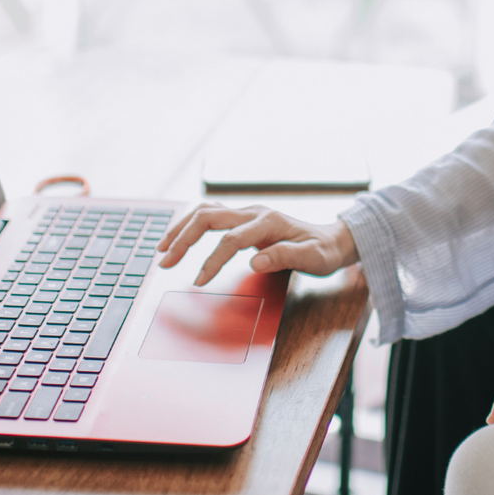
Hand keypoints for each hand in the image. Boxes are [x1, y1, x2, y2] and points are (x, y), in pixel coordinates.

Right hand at [156, 203, 358, 286]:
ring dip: (181, 229)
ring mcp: (247, 213)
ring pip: (205, 212)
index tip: (198, 282)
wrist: (331, 240)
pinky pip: (210, 216)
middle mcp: (254, 212)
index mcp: (268, 222)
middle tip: (165, 262)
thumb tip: (255, 262)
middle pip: (208, 217)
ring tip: (162, 250)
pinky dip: (190, 225)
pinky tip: (178, 239)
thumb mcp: (312, 259)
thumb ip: (285, 257)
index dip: (212, 260)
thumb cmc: (322, 252)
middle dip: (183, 239)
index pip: (230, 239)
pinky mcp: (243, 219)